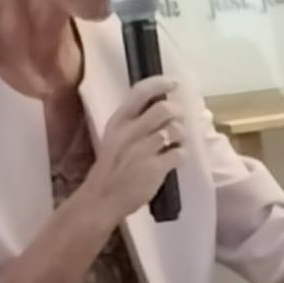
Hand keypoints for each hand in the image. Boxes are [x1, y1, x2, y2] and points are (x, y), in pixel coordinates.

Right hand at [80, 75, 183, 224]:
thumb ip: (133, 124)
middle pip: (164, 109)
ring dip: (181, 135)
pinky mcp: (155, 168)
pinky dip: (182, 155)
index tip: (174, 83)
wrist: (101, 199)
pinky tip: (175, 159)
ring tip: (175, 143)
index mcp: (118, 122)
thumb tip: (160, 109)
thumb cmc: (109, 169)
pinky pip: (180, 153)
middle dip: (177, 113)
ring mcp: (143, 150)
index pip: (140, 92)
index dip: (160, 83)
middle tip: (178, 120)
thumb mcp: (114, 139)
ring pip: (175, 130)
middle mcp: (130, 132)